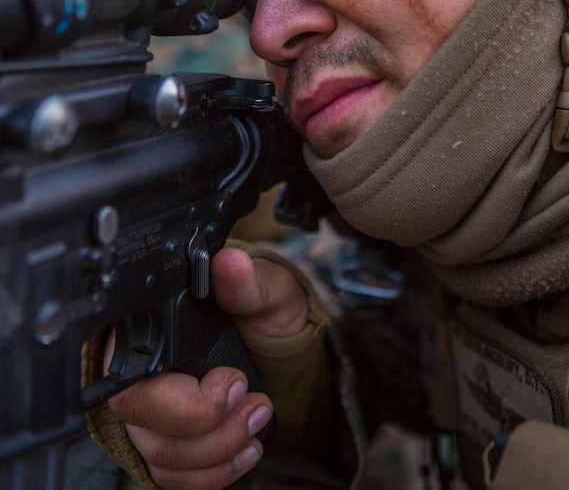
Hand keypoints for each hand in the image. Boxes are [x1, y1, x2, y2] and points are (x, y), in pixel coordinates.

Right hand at [106, 246, 308, 488]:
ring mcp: (145, 410)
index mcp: (147, 322)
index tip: (232, 381)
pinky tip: (243, 450)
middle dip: (206, 424)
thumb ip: (247, 282)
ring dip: (217, 449)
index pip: (129, 372)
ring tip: (256, 420)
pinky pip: (171, 477)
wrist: (274, 341)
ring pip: (159, 454)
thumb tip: (231, 265)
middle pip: (139, 418)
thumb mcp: (265, 288)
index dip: (178, 394)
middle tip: (253, 404)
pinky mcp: (162, 440)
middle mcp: (134, 368)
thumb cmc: (260, 308)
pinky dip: (211, 473)